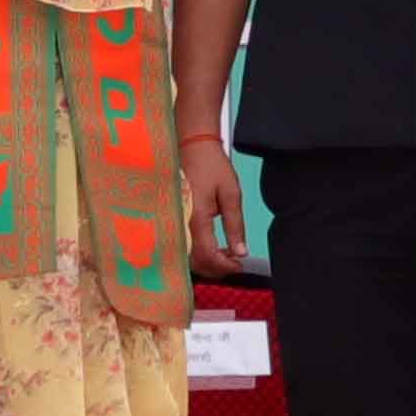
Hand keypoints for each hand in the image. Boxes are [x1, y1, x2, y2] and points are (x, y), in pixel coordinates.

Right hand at [183, 137, 245, 276]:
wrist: (192, 147)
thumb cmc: (212, 167)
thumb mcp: (231, 194)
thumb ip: (235, 225)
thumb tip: (241, 251)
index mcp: (196, 219)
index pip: (208, 256)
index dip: (224, 266)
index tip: (239, 264)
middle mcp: (181, 226)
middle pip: (195, 262)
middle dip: (217, 268)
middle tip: (235, 261)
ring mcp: (175, 224)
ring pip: (188, 257)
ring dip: (208, 262)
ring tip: (228, 253)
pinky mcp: (174, 221)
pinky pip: (184, 246)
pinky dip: (199, 253)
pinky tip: (214, 246)